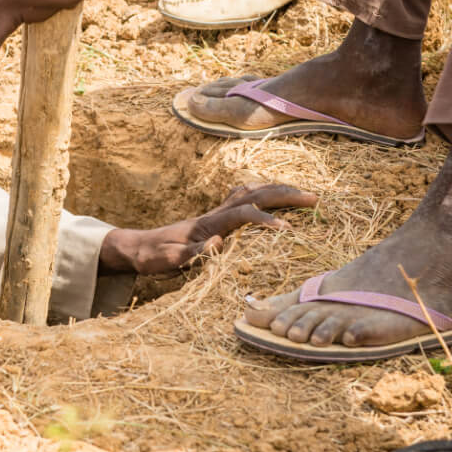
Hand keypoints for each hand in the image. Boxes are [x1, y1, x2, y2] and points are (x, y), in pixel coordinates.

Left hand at [98, 183, 317, 274]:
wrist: (136, 247)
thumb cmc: (151, 257)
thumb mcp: (167, 261)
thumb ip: (192, 253)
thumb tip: (218, 243)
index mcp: (206, 225)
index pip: (242, 216)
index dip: (265, 220)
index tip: (288, 230)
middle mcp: (214, 215)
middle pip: (254, 195)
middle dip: (285, 195)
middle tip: (314, 198)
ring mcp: (215, 214)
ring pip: (251, 193)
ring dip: (278, 190)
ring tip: (303, 194)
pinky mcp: (215, 218)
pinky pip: (243, 199)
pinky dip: (262, 193)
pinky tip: (271, 195)